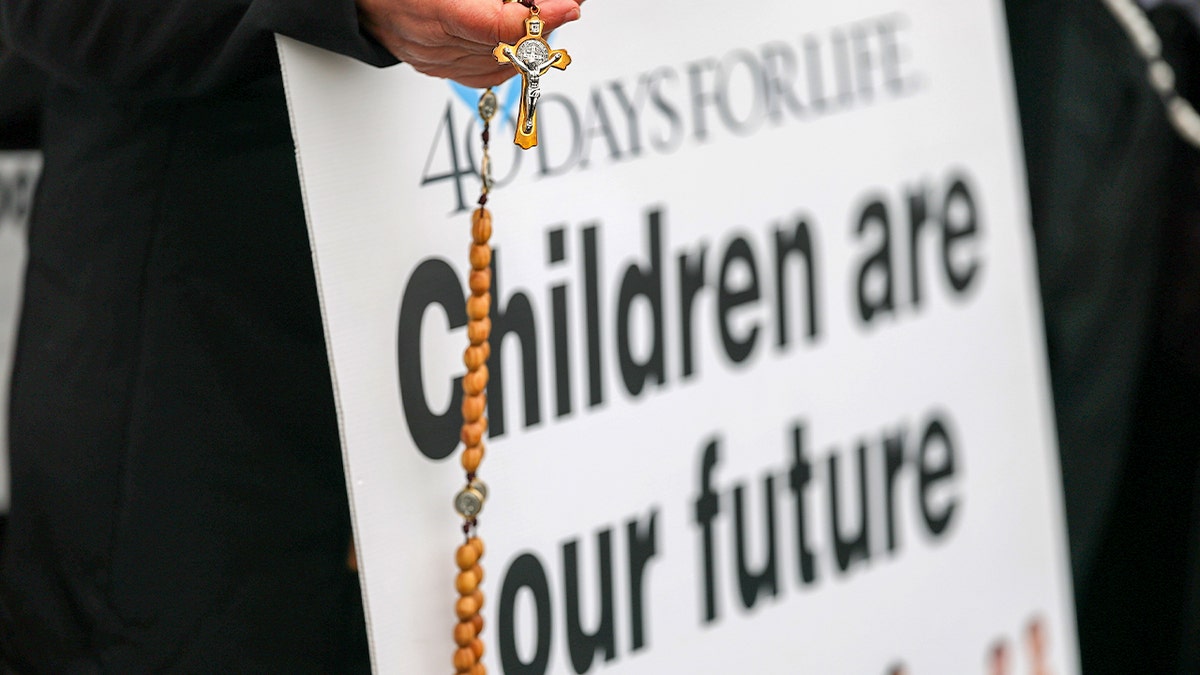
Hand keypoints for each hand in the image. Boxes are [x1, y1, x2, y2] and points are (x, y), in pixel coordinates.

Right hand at [357, 0, 582, 87]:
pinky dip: (509, 61)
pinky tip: (519, 43)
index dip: (542, 18)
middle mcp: (435, 43)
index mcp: (436, 11)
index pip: (502, 27)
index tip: (569, 6)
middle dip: (542, 25)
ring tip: (541, 16)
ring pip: (502, 65)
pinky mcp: (436, 69)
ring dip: (528, 43)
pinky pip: (486, 76)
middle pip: (508, 46)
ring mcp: (435, 61)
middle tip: (562, 4)